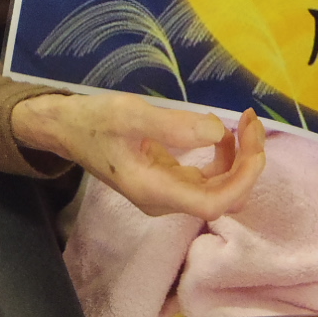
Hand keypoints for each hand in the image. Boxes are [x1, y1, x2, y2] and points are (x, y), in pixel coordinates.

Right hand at [11, 93, 265, 221]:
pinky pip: (208, 179)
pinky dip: (224, 157)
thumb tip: (216, 131)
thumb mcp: (129, 114)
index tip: (252, 140)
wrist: (65, 130)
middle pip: (223, 197)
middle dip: (247, 163)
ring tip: (244, 122)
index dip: (242, 177)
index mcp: (153, 191)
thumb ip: (172, 125)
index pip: (213, 202)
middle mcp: (164, 200)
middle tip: (252, 120)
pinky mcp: (168, 182)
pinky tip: (223, 132)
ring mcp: (167, 193)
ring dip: (239, 159)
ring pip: (220, 189)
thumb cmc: (93, 121)